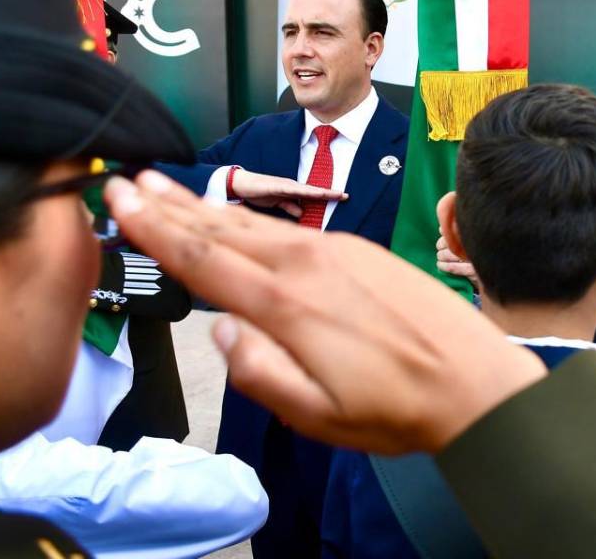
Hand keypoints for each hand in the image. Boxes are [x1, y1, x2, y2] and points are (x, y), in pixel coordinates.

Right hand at [105, 170, 545, 454]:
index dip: (155, 229)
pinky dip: (252, 217)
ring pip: (255, 222)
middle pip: (223, 228)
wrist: (475, 380)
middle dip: (171, 205)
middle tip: (130, 181)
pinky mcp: (361, 248)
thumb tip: (220, 332)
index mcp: (287, 304)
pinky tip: (239, 217)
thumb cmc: (398, 407)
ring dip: (207, 205)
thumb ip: (258, 372)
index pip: (203, 259)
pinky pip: (290, 226)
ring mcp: (338, 250)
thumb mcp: (316, 414)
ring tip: (169, 186)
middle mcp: (308, 264)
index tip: (119, 201)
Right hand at [230, 168, 346, 217]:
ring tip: (334, 194)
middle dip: (330, 193)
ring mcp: (285, 185)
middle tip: (346, 195)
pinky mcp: (276, 187)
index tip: (344, 197)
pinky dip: (301, 191)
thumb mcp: (279, 203)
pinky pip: (291, 190)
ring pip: (306, 190)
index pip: (314, 195)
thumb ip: (291, 208)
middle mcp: (293, 187)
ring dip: (320, 192)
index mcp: (294, 191)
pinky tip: (310, 193)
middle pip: (314, 191)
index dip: (329, 196)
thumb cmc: (262, 192)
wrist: (243, 184)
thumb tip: (303, 214)